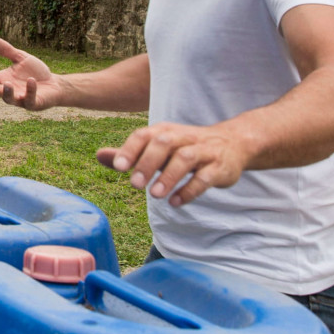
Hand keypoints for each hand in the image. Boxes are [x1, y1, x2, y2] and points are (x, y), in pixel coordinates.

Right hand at [0, 37, 64, 110]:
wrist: (55, 84)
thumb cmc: (35, 72)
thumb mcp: (21, 59)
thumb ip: (7, 51)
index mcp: (4, 80)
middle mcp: (9, 91)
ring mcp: (21, 99)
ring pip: (9, 99)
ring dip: (7, 92)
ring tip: (7, 83)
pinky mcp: (34, 104)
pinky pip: (29, 100)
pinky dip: (30, 90)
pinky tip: (31, 80)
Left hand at [96, 122, 251, 206]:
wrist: (234, 144)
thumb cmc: (186, 147)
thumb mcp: (158, 148)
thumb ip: (131, 153)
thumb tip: (99, 155)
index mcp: (165, 131)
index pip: (144, 135)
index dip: (131, 149)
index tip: (118, 167)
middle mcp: (184, 137)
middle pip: (164, 143)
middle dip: (148, 162)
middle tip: (134, 184)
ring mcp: (204, 151)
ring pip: (186, 158)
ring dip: (169, 176)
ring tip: (154, 195)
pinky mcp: (220, 167)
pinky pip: (206, 177)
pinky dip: (190, 190)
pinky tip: (175, 202)